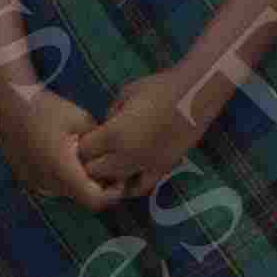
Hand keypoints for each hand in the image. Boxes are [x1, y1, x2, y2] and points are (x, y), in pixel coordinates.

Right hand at [0, 81, 121, 214]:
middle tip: (106, 164)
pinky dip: (63, 177)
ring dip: (79, 181)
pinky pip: (52, 185)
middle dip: (97, 185)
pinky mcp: (27, 178)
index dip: (113, 193)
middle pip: (82, 197)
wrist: (10, 104)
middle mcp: (49, 184)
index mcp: (64, 172)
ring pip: (67, 192)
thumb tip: (113, 156)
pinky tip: (63, 155)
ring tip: (83, 157)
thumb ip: (100, 144)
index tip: (119, 177)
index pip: (96, 201)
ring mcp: (35, 183)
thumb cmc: (47, 109)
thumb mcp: (83, 121)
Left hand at [71, 67, 211, 200]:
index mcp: (114, 133)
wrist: (194, 95)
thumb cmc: (158, 88)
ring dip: (109, 177)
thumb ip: (110, 115)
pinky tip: (130, 177)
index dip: (82, 145)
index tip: (86, 140)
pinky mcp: (162, 170)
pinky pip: (142, 188)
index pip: (84, 150)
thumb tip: (104, 128)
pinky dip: (132, 186)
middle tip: (97, 153)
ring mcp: (145, 165)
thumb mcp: (125, 94)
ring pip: (116, 183)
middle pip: (95, 171)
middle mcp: (126, 155)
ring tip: (111, 165)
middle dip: (92, 163)